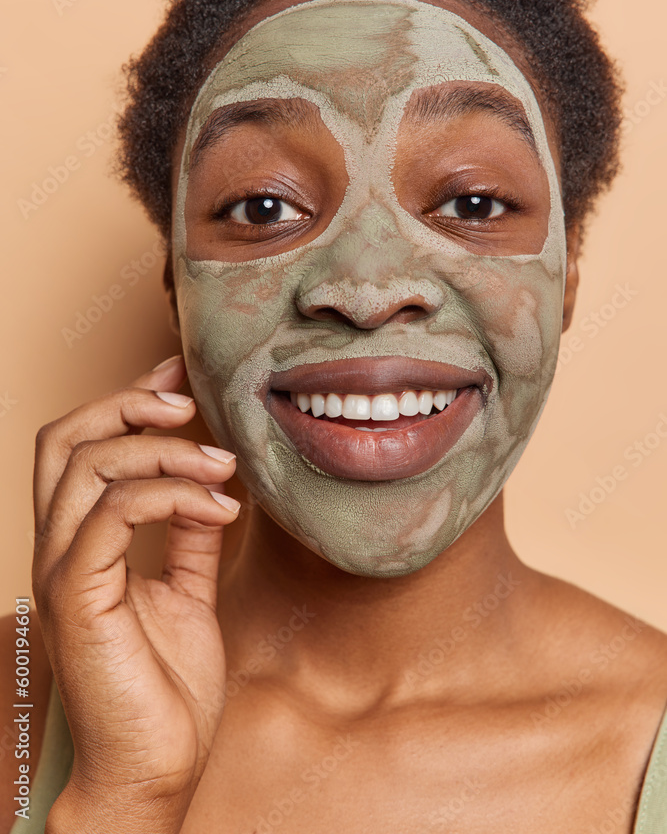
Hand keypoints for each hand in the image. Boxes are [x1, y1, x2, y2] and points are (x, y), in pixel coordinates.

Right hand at [32, 356, 237, 832]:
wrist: (153, 769)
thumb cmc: (165, 687)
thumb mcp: (188, 592)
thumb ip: (189, 536)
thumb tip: (210, 485)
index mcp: (81, 543)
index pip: (82, 447)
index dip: (126, 399)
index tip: (179, 376)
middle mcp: (60, 549)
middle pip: (66, 439)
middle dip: (127, 404)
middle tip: (188, 403)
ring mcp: (63, 572)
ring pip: (89, 467)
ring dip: (164, 450)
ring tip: (223, 465)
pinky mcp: (80, 598)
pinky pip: (115, 516)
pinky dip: (173, 496)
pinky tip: (221, 507)